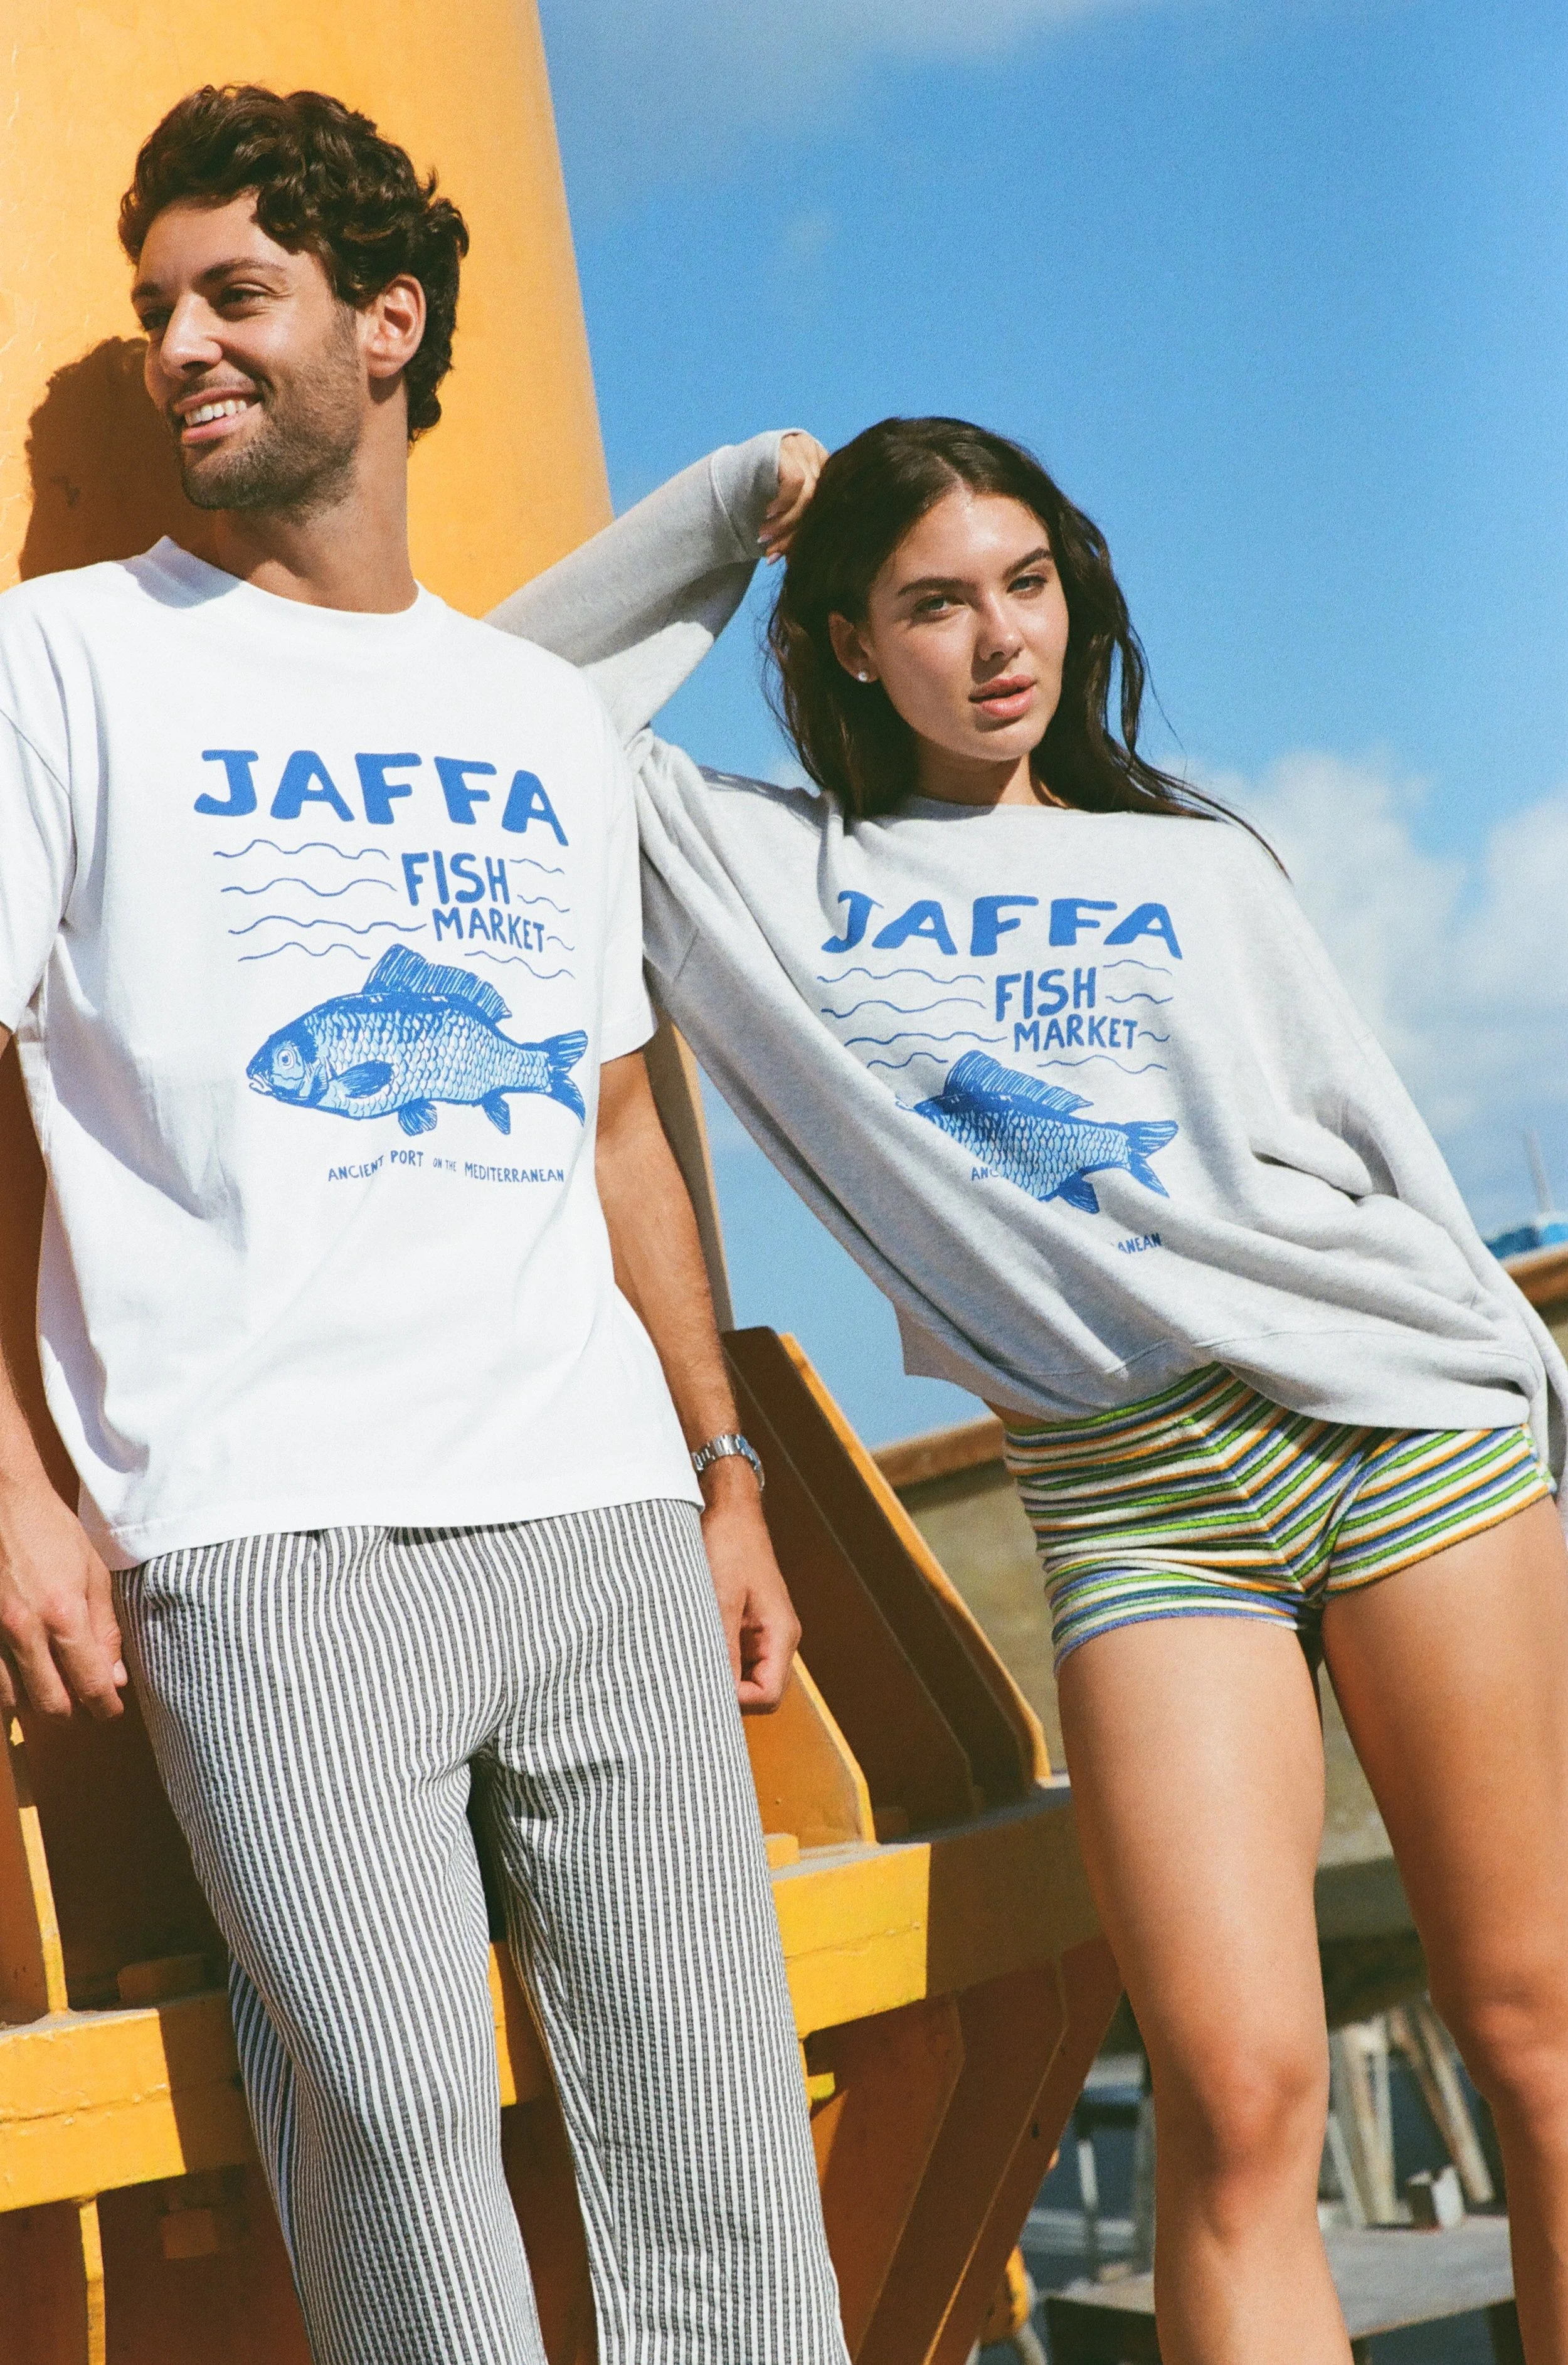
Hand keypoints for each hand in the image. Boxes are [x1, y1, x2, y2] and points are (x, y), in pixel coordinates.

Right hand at [0, 1478, 126, 1720]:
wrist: (0, 1502)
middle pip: (50, 1704)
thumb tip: (115, 1675)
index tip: (111, 1710)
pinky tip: (19, 1673)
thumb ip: (104, 1627)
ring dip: (34, 1700)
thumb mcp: (92, 1571)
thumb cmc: (49, 1530)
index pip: (89, 1684)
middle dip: (72, 1712)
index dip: (105, 1706)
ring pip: (11, 1700)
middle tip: (83, 1702)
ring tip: (50, 1684)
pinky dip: (5, 1685)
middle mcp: (23, 1631)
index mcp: (62, 1615)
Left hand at [699, 1459, 799, 1711]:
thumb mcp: (720, 1597)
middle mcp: (777, 1638)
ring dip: (715, 1673)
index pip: (768, 1696)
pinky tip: (687, 1644)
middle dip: (723, 1693)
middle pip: (756, 1692)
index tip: (699, 1689)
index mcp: (780, 1633)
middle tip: (685, 1683)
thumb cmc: (729, 1544)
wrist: (728, 1508)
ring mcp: (761, 1632)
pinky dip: (711, 1656)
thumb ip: (721, 1646)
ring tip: (684, 1660)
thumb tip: (711, 1693)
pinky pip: (732, 1656)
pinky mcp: (745, 1624)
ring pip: (742, 1676)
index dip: (736, 1703)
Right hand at [760, 431, 827, 561]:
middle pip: (817, 502)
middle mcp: (818, 455)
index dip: (808, 536)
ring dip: (785, 522)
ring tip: (765, 535)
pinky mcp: (788, 447)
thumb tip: (798, 565)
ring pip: (808, 495)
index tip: (789, 560)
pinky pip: (795, 482)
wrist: (729, 468)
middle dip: (794, 533)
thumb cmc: (761, 495)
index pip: (824, 507)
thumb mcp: (784, 511)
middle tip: (773, 552)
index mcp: (824, 469)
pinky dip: (784, 503)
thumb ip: (796, 530)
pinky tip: (768, 513)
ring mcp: (804, 447)